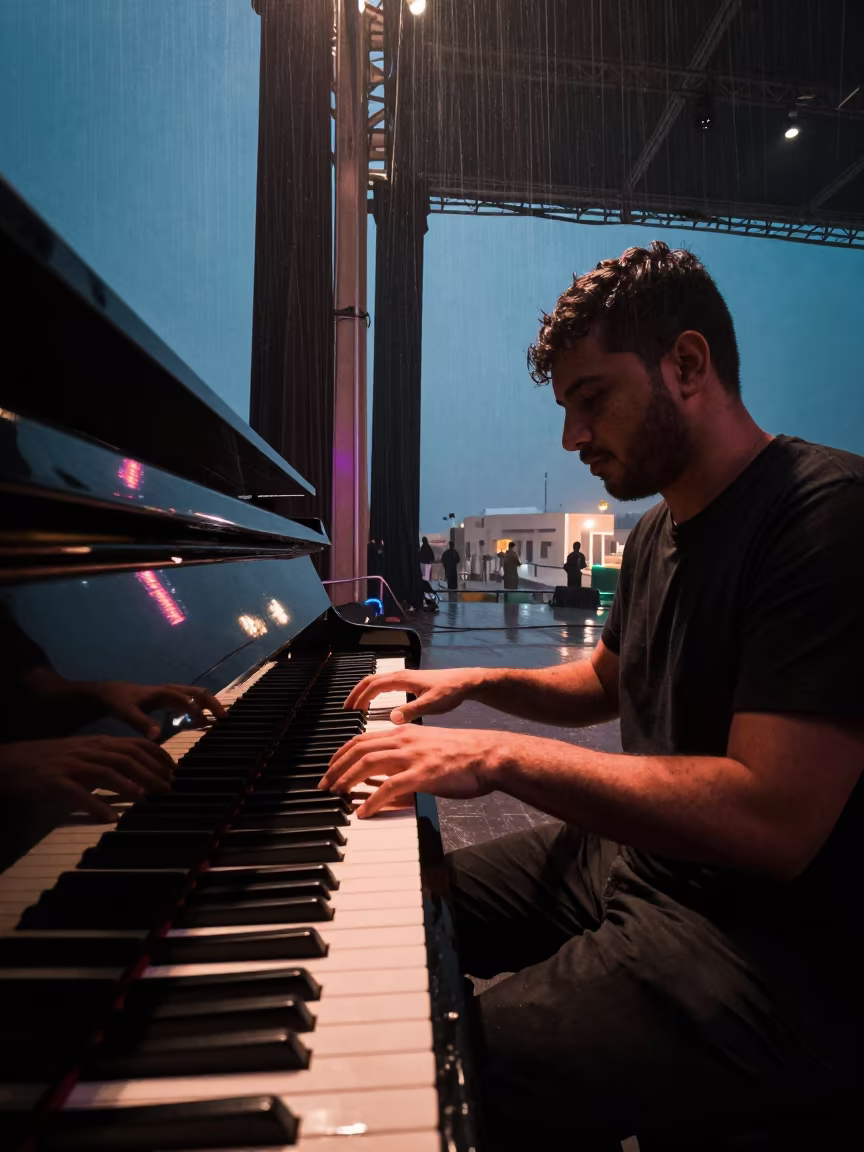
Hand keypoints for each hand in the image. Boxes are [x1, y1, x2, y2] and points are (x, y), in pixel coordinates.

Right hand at [0, 735, 174, 821]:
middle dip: (151, 772)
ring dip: (128, 785)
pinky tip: (109, 818)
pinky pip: (77, 794)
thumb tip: (136, 775)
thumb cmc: (49, 760)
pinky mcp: (54, 781)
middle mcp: (88, 751)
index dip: (158, 756)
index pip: (136, 744)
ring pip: (106, 771)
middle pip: (126, 758)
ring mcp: (71, 765)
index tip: (173, 770)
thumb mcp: (83, 755)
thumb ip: (108, 761)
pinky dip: (95, 805)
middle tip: (168, 787)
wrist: (11, 761)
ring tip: (145, 798)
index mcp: (98, 743)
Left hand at [80, 681, 225, 737]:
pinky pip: (193, 702)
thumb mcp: (128, 713)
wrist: (113, 693)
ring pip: (198, 696)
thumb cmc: (120, 702)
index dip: (195, 706)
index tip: (206, 718)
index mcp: (163, 692)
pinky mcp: (172, 700)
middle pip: (198, 692)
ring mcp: (173, 694)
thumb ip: (142, 723)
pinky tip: (205, 722)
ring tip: (220, 721)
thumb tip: (157, 736)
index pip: (183, 696)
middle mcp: (171, 691)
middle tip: (224, 719)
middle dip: (212, 703)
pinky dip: (202, 709)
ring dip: (210, 705)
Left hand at [319, 724, 502, 817]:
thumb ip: (406, 760)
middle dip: (336, 767)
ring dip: (347, 780)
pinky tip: (363, 811)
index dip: (342, 754)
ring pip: (368, 764)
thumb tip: (386, 781)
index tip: (331, 768)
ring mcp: (413, 756)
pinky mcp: (423, 774)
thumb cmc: (464, 754)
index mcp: (405, 733)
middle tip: (324, 784)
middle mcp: (404, 740)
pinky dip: (371, 800)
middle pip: (359, 749)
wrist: (490, 754)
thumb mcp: (429, 750)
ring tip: (335, 794)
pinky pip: (389, 787)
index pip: (363, 739)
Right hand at [344, 668, 484, 723]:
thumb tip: (392, 718)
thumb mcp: (431, 704)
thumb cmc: (450, 691)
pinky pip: (384, 685)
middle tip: (346, 709)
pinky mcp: (410, 683)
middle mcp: (401, 676)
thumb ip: (412, 710)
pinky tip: (374, 705)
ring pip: (377, 681)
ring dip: (364, 692)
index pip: (373, 685)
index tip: (351, 711)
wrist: (465, 682)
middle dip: (356, 693)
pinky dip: (374, 693)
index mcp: (402, 679)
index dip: (360, 697)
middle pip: (370, 681)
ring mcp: (405, 678)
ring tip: (356, 707)